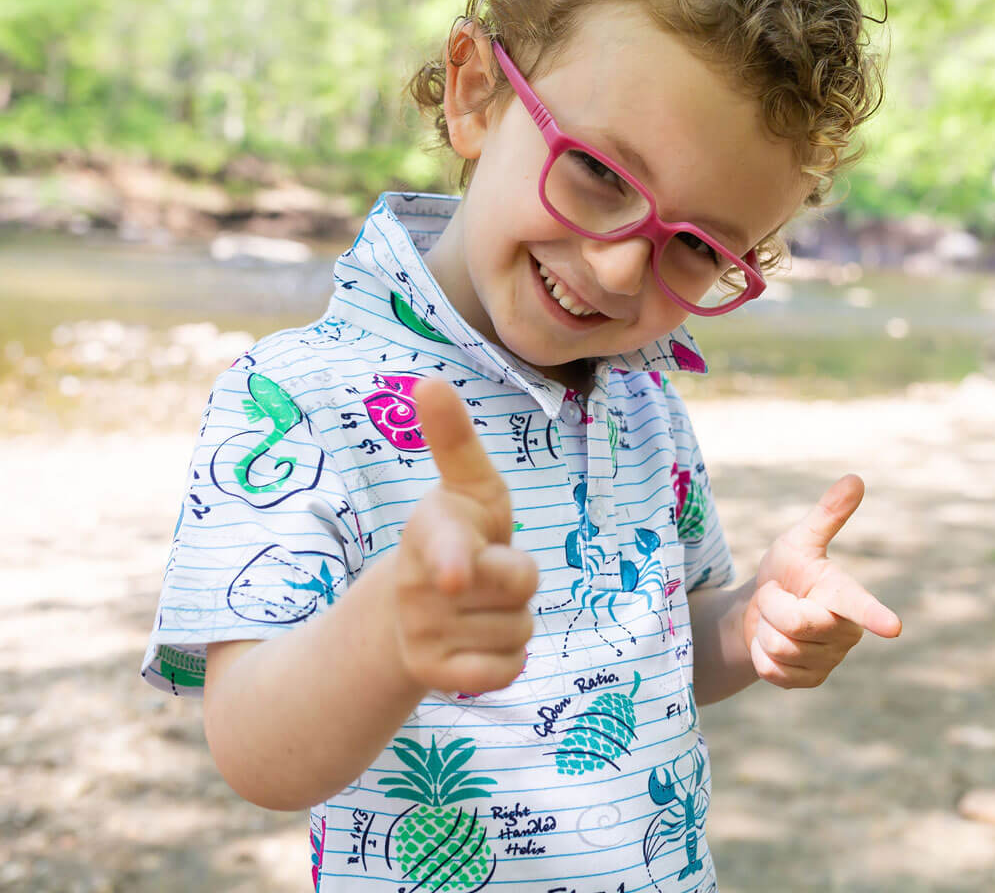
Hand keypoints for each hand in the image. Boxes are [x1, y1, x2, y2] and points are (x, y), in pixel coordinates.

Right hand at [393, 378, 538, 694]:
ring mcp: (420, 629)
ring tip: (480, 607)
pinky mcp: (432, 673)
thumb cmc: (460, 532)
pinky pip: (504, 672)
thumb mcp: (467, 486)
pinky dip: (506, 661)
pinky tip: (478, 642)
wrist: (415, 608)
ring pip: (518, 629)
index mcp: (430, 527)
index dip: (454, 558)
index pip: (446, 543)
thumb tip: (428, 380)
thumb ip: (454, 439)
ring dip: (513, 620)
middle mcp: (417, 579)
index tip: (455, 574)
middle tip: (489, 571)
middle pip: (521, 583)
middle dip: (518, 577)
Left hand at [742, 474, 901, 688]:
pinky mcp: (807, 681)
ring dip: (765, 629)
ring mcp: (828, 661)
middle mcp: (846, 633)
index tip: (893, 626)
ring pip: (780, 646)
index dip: (874, 615)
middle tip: (778, 597)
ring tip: (776, 620)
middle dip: (773, 605)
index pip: (859, 604)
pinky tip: (770, 645)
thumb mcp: (798, 541)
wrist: (758, 611)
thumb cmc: (785, 572)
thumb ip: (827, 515)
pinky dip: (760, 654)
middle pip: (795, 622)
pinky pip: (772, 669)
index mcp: (845, 595)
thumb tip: (856, 478)